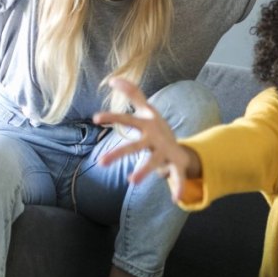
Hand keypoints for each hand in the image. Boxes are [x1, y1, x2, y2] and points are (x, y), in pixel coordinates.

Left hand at [94, 78, 193, 199]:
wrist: (181, 144)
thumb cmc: (156, 127)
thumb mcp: (147, 110)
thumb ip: (132, 93)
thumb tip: (113, 78)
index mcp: (147, 124)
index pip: (127, 120)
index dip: (113, 118)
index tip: (96, 118)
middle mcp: (155, 137)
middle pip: (135, 146)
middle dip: (120, 153)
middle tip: (101, 163)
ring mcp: (165, 150)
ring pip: (153, 162)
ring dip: (144, 171)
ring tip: (132, 181)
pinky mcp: (175, 163)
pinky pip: (177, 176)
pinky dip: (179, 185)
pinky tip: (176, 198)